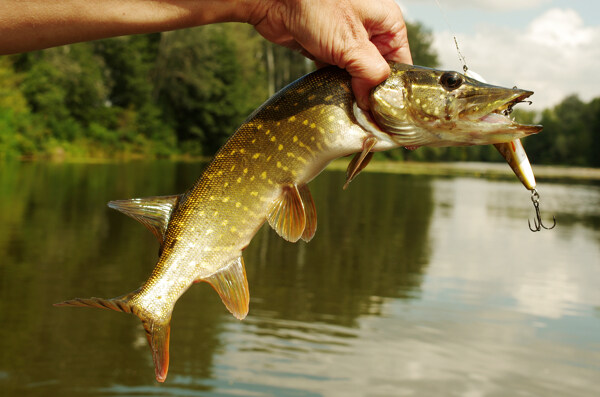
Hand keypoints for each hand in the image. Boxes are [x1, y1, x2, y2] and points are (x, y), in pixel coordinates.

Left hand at [249, 0, 411, 108]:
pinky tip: (335, 100)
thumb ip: (369, 74)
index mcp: (386, 23)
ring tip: (353, 113)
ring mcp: (347, 40)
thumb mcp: (351, 43)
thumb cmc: (315, 6)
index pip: (401, 64)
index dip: (396, 90)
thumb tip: (372, 102)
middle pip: (378, 72)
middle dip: (372, 94)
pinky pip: (337, 74)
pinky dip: (335, 87)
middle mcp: (370, 31)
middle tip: (370, 119)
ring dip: (352, 92)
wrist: (273, 0)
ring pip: (357, 76)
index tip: (391, 114)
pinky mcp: (326, 49)